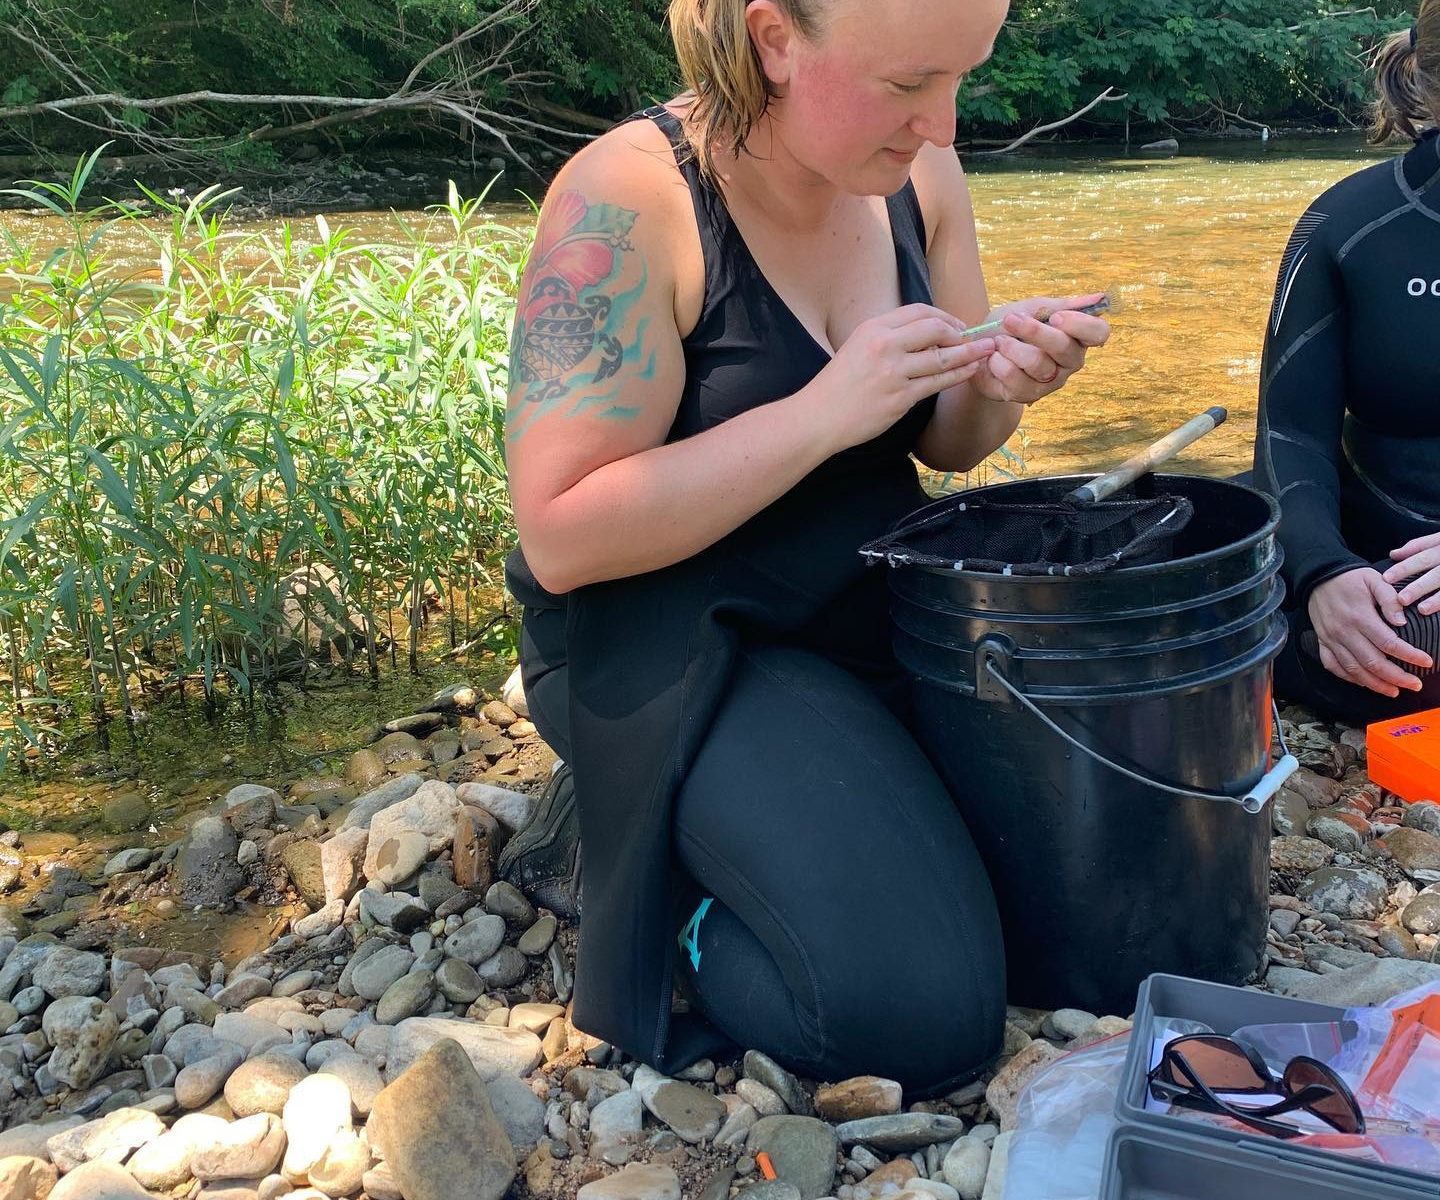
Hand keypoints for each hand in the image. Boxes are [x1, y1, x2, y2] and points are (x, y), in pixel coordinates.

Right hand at [807, 304, 996, 451]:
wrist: (820, 416)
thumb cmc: (838, 384)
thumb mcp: (857, 346)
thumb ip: (888, 336)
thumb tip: (924, 332)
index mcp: (873, 328)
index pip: (918, 312)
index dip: (943, 316)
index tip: (956, 325)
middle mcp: (884, 346)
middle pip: (935, 330)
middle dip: (960, 333)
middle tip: (974, 338)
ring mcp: (894, 372)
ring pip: (942, 357)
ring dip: (969, 353)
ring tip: (987, 351)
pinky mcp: (901, 397)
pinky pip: (938, 382)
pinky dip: (958, 375)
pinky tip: (970, 370)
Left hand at [970, 293, 1110, 405]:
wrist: (979, 349)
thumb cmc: (1011, 327)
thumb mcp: (1034, 308)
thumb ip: (1063, 304)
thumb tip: (1099, 297)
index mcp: (1077, 337)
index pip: (1099, 332)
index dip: (1080, 324)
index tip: (1055, 317)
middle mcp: (1070, 361)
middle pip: (1064, 348)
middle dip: (1034, 331)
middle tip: (1010, 319)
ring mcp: (1050, 381)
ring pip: (1037, 363)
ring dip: (1011, 347)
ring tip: (998, 340)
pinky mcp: (1028, 395)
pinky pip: (1014, 377)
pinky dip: (998, 362)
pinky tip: (994, 358)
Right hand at [1307, 567, 1432, 695]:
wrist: (1317, 576)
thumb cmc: (1350, 578)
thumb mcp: (1374, 580)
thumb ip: (1390, 599)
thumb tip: (1401, 621)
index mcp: (1360, 616)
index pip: (1389, 643)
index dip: (1410, 655)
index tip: (1426, 662)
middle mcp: (1344, 632)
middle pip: (1373, 662)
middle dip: (1397, 677)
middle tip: (1415, 684)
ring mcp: (1331, 639)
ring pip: (1354, 669)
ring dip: (1375, 684)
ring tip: (1394, 691)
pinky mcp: (1322, 642)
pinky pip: (1333, 666)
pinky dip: (1349, 678)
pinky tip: (1364, 683)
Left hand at [1383, 531, 1439, 614]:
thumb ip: (1420, 545)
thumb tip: (1394, 554)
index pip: (1423, 553)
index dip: (1405, 566)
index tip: (1386, 578)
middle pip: (1435, 568)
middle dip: (1418, 584)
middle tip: (1400, 598)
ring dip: (1436, 598)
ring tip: (1421, 609)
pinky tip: (1434, 610)